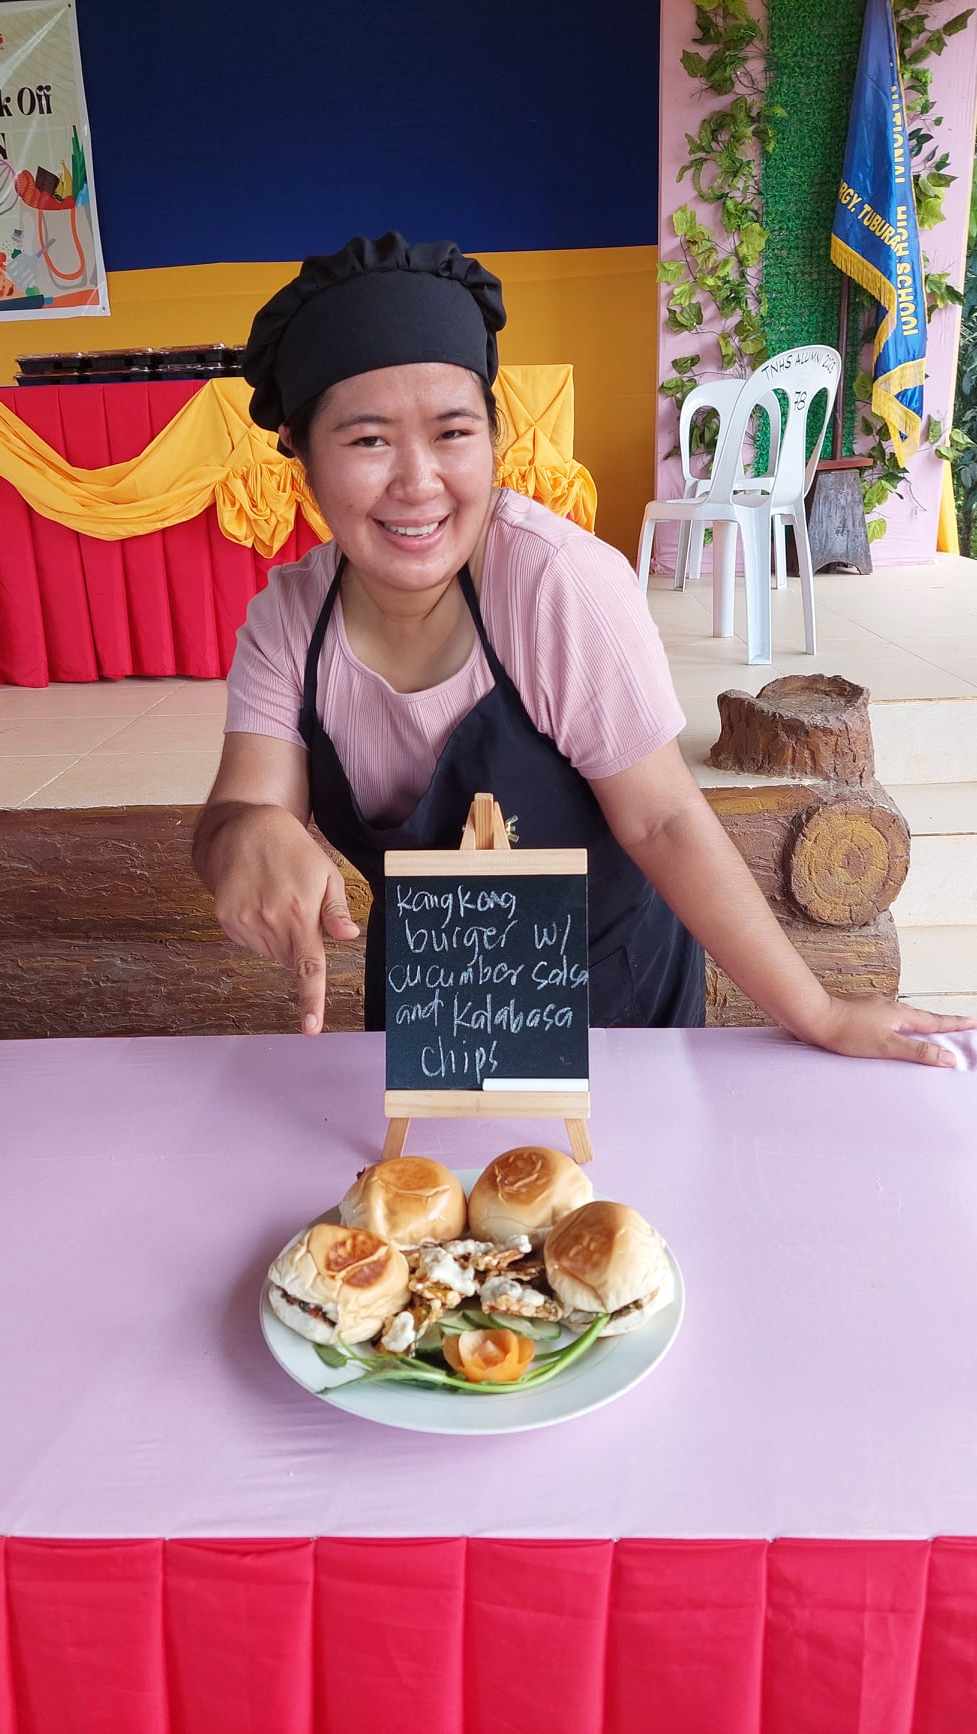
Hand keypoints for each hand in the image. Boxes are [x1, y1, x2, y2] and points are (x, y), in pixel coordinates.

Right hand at [210, 805, 359, 1034]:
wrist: (243, 829)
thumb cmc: (293, 850)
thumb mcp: (325, 872)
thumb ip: (335, 909)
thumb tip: (348, 937)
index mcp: (300, 914)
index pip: (308, 967)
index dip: (311, 1000)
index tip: (311, 1027)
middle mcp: (269, 922)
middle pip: (290, 961)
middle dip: (299, 947)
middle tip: (298, 910)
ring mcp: (243, 922)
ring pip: (270, 954)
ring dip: (279, 939)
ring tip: (276, 900)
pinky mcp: (226, 919)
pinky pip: (249, 943)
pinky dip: (258, 932)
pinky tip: (258, 902)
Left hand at [808, 994, 976, 1067]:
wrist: (816, 1019)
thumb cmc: (849, 1033)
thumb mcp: (887, 1046)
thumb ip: (918, 1052)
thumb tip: (949, 1058)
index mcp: (903, 1015)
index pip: (937, 1022)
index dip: (957, 1023)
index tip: (975, 1022)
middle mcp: (894, 1008)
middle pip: (926, 1018)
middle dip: (945, 1023)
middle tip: (962, 1026)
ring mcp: (879, 1010)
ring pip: (909, 1019)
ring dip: (924, 1025)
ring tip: (935, 1030)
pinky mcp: (867, 1015)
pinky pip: (894, 1021)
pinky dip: (905, 1027)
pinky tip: (898, 1032)